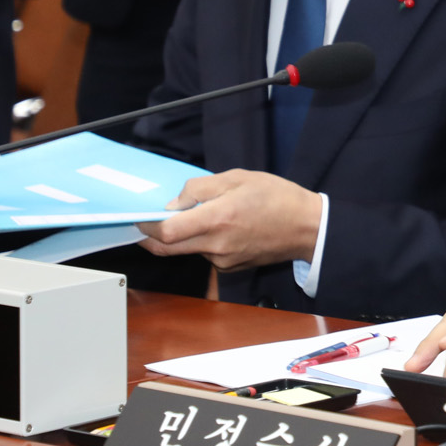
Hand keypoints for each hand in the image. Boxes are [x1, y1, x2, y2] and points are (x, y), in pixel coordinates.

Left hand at [137, 169, 324, 271]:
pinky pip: (205, 254)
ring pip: (188, 250)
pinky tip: (219, 227)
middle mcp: (216, 245)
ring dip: (181, 236)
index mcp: (217, 219)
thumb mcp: (238, 178)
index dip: (146, 227)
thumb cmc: (277, 197)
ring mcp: (223, 260)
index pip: (167, 232)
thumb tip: (174, 204)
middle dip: (150, 238)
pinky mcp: (230, 267)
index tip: (138, 218)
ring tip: (199, 215)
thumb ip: (200, 189)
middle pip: (168, 248)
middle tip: (144, 225)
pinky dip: (202, 241)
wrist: (307, 227)